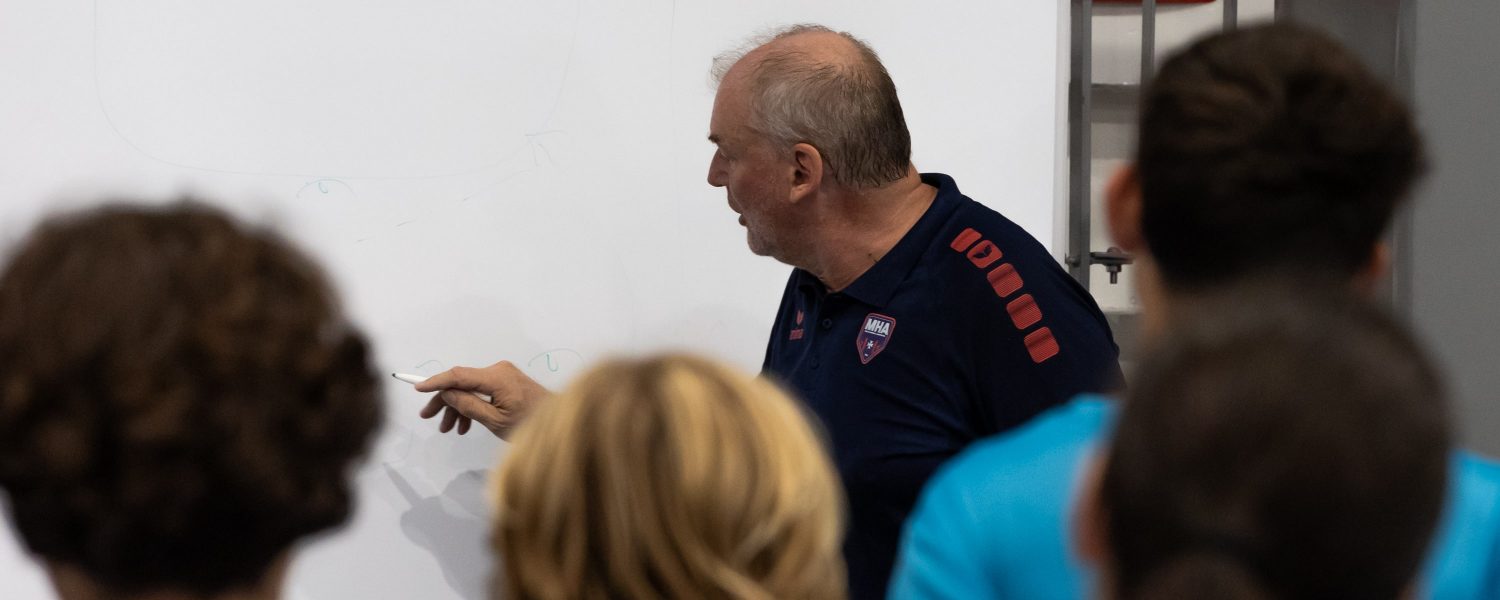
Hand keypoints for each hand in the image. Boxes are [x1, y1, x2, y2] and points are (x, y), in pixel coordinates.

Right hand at [416, 361, 548, 439]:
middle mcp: (498, 370)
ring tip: (448, 429)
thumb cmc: (530, 424)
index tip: (418, 388)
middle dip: (444, 400)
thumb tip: (447, 393)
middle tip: (427, 418)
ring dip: (457, 407)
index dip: (436, 382)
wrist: (559, 423)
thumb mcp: (495, 420)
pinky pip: (482, 391)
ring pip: (470, 388)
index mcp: (496, 377)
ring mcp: (503, 375)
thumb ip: (469, 406)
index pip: (458, 375)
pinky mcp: (506, 382)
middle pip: (462, 382)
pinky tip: (465, 426)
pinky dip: (472, 406)